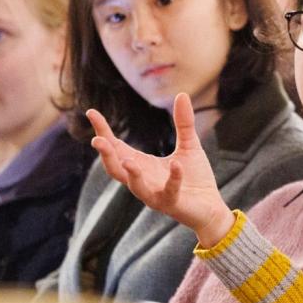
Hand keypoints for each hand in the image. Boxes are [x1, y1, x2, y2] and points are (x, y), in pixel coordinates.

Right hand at [87, 92, 236, 246]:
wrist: (211, 207)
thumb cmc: (195, 178)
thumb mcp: (189, 145)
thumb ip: (183, 122)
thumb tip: (181, 94)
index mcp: (142, 165)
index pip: (117, 148)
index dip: (104, 132)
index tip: (91, 113)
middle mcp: (143, 180)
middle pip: (116, 169)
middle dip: (106, 156)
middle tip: (96, 140)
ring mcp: (156, 194)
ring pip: (135, 186)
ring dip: (130, 174)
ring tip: (128, 161)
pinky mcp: (173, 203)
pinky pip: (169, 191)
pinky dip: (172, 178)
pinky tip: (175, 163)